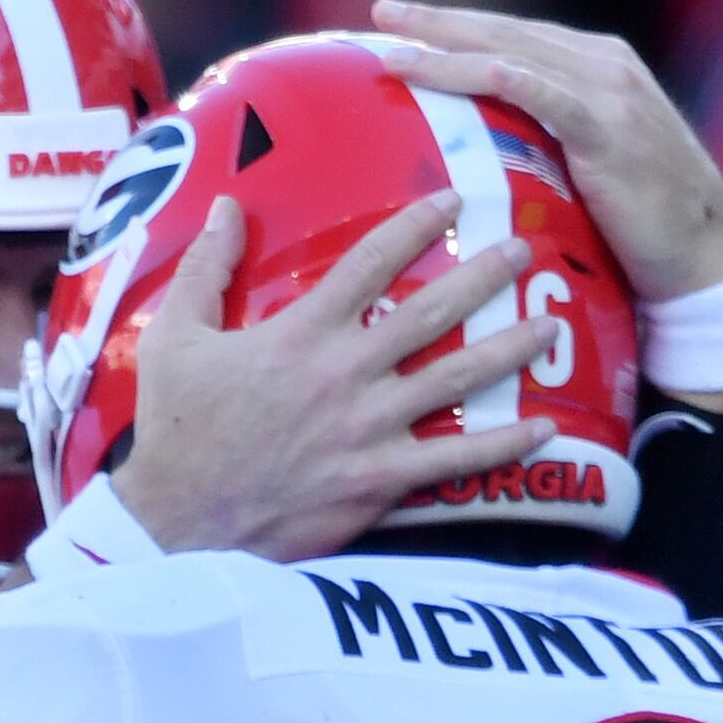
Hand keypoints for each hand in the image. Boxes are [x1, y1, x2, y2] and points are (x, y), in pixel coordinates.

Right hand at [112, 193, 555, 562]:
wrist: (179, 521)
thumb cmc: (174, 428)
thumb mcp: (172, 338)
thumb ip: (206, 268)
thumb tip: (230, 204)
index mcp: (300, 333)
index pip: (371, 262)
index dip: (416, 225)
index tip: (453, 201)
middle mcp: (345, 373)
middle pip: (431, 313)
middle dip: (483, 277)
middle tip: (523, 250)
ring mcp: (368, 429)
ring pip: (455, 380)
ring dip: (508, 350)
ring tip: (550, 325)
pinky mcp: (378, 480)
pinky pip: (453, 461)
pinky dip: (501, 446)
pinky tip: (545, 430)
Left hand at [371, 3, 722, 300]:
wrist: (706, 256)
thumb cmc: (644, 223)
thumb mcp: (590, 164)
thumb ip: (548, 138)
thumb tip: (485, 146)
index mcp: (598, 65)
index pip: (514, 37)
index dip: (457, 28)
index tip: (401, 25)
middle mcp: (604, 64)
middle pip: (504, 33)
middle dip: (440, 22)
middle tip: (380, 10)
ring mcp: (610, 93)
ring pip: (512, 55)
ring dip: (448, 48)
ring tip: (392, 47)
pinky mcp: (609, 129)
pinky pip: (541, 94)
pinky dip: (496, 76)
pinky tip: (455, 71)